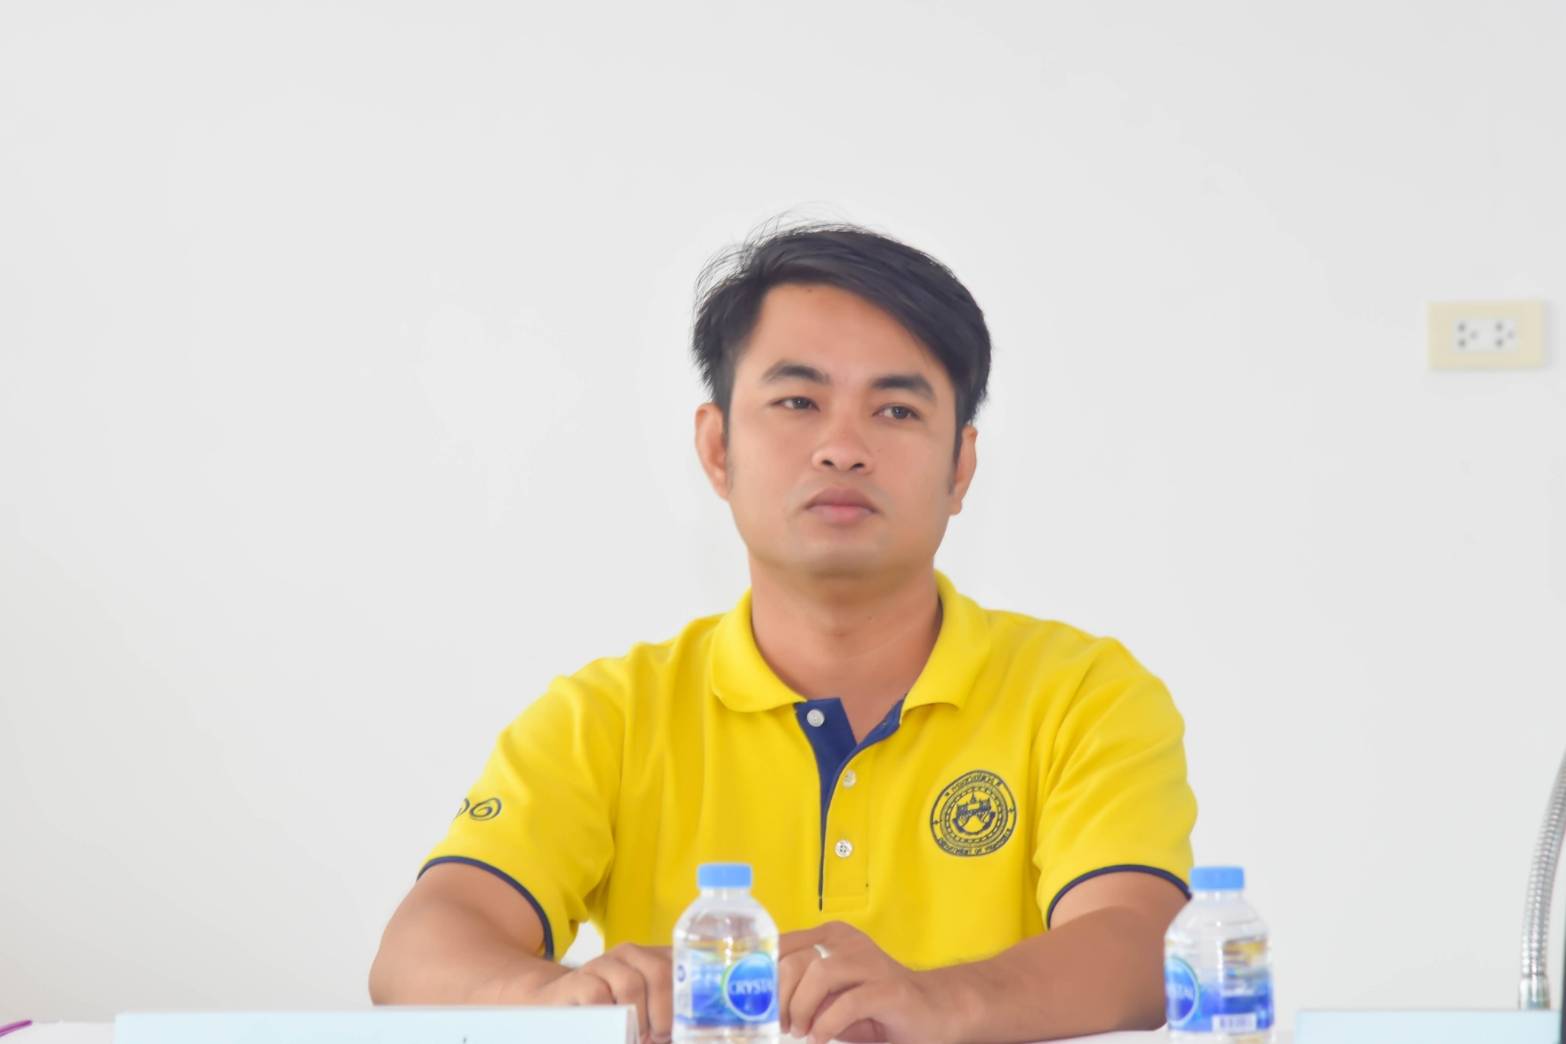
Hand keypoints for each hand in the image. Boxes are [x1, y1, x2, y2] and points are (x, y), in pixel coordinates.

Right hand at [514, 942, 672, 1043]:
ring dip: (637, 1019)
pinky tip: (609, 1030)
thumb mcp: (645, 1012)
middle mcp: (631, 954)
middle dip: (664, 1014)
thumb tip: (687, 1034)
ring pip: (631, 984)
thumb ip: (666, 1019)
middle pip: (661, 972)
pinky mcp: (578, 979)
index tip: (681, 1027)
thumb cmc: (614, 1015)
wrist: (562, 1006)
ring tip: (634, 1036)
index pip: (682, 966)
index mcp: (654, 958)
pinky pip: (598, 995)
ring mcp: (604, 963)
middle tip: (656, 1037)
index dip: (686, 999)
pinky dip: (609, 1020)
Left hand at [777, 922, 962, 1043]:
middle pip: (796, 960)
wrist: (933, 1011)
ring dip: (802, 1008)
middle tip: (783, 1024)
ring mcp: (870, 963)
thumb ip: (803, 988)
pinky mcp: (888, 989)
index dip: (763, 975)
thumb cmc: (874, 1006)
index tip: (759, 1003)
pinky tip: (821, 1037)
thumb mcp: (831, 994)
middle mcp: (848, 943)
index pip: (782, 945)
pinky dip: (827, 1024)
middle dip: (780, 998)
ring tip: (802, 1031)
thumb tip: (763, 1002)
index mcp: (830, 936)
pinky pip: (847, 1003)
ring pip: (819, 974)